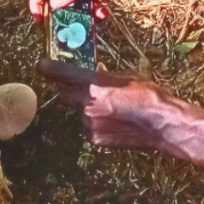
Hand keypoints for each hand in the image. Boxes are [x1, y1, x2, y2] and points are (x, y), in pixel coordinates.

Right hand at [29, 0, 160, 21]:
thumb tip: (53, 4)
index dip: (36, 0)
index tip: (38, 18)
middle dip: (55, 13)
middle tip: (59, 28)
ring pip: (73, 5)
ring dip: (76, 16)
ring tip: (82, 26)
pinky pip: (90, 8)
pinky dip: (94, 15)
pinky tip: (104, 15)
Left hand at [38, 58, 203, 167]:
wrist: (162, 124)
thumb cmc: (149, 95)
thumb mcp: (127, 76)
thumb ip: (105, 76)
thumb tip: (95, 74)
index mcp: (94, 83)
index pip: (60, 73)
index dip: (48, 68)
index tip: (42, 65)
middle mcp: (86, 103)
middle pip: (64, 94)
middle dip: (70, 89)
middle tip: (84, 87)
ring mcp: (88, 123)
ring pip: (78, 111)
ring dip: (87, 108)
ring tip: (111, 108)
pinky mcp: (94, 138)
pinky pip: (88, 127)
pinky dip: (96, 123)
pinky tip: (114, 121)